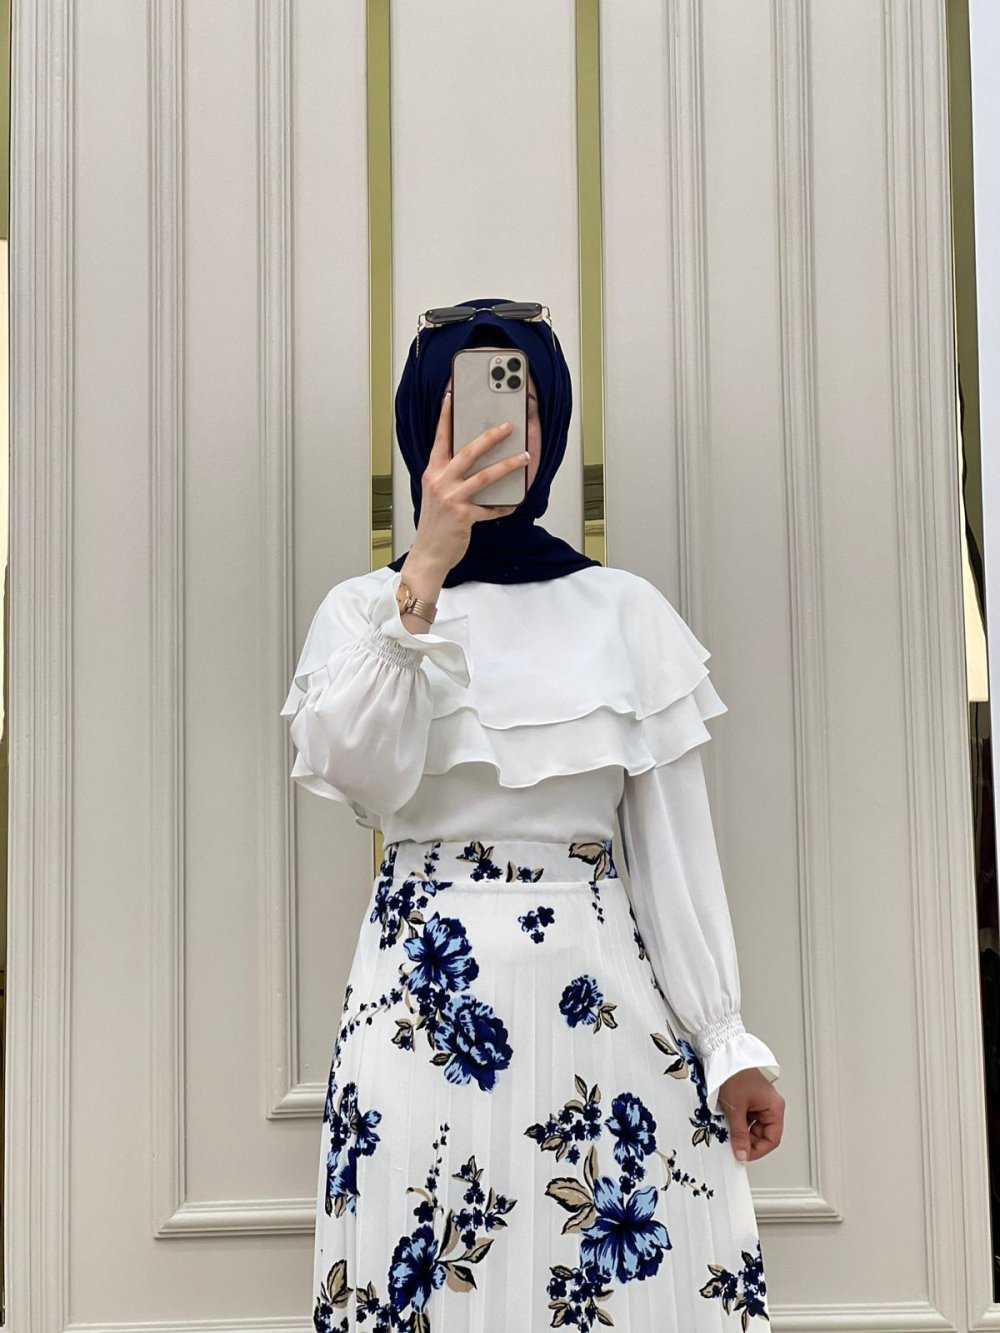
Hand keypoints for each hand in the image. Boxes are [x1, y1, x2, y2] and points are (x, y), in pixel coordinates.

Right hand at [409, 388, 529, 574]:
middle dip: (490, 436)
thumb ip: (450, 477)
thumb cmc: (435, 524)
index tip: (452, 397)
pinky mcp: (463, 516)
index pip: (440, 439)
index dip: (445, 417)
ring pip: (485, 476)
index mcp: (432, 473)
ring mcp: (451, 499)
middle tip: (508, 426)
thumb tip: (475, 463)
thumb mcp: (436, 494)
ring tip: (525, 457)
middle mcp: (440, 482)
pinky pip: (490, 508)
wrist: (428, 554)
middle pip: (468, 452)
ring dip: (508, 465)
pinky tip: (514, 503)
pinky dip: (504, 506)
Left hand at [717, 1069, 784, 1162]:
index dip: (758, 1150)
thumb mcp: (736, 1108)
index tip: (743, 1155)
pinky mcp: (749, 1100)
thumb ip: (739, 1134)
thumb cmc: (734, 1074)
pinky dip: (738, 1123)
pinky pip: (747, 1118)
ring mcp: (760, 1103)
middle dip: (749, 1141)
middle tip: (734, 1145)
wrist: (724, 1055)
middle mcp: (770, 1106)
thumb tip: (742, 1154)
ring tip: (729, 1129)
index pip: (772, 1139)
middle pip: (763, 1134)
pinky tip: (728, 1121)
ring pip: (753, 1127)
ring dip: (742, 1132)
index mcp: (774, 1107)